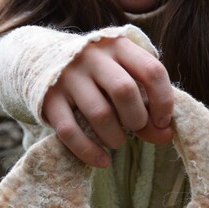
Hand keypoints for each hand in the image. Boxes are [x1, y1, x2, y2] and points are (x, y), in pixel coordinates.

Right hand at [42, 37, 173, 166]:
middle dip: (137, 119)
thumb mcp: (126, 78)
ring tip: (117, 141)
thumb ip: (148, 104)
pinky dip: (89, 151)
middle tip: (136, 128)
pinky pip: (70, 131)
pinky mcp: (48, 99)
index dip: (163, 101)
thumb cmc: (99, 74)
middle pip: (125, 91)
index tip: (162, 122)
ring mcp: (68, 76)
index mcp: (119, 46)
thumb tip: (166, 135)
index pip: (152, 71)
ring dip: (115, 137)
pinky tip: (101, 160)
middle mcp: (92, 57)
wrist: (42, 57)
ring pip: (99, 113)